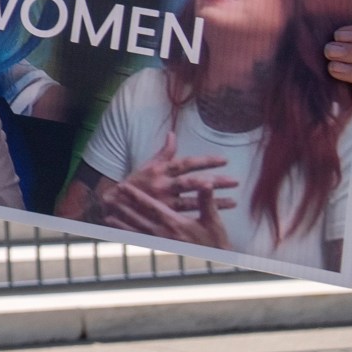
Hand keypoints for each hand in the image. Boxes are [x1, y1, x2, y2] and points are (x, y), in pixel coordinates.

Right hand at [97, 133, 234, 243]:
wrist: (116, 203)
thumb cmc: (136, 183)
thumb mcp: (147, 165)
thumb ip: (164, 152)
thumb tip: (172, 134)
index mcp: (160, 169)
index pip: (186, 163)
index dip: (206, 161)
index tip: (225, 160)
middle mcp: (162, 184)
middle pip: (192, 182)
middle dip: (214, 181)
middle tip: (235, 181)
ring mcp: (163, 201)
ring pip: (192, 201)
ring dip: (214, 202)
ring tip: (234, 202)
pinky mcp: (164, 215)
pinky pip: (186, 216)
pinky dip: (201, 216)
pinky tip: (217, 217)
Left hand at [100, 163, 233, 248]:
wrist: (217, 264)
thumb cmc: (215, 241)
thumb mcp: (213, 220)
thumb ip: (206, 201)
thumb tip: (206, 183)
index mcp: (174, 223)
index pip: (151, 206)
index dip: (136, 196)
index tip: (124, 186)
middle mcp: (164, 234)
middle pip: (138, 218)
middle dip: (123, 207)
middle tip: (109, 198)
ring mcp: (161, 244)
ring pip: (136, 232)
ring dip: (122, 224)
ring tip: (107, 218)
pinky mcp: (161, 251)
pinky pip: (141, 244)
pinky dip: (129, 239)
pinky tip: (120, 237)